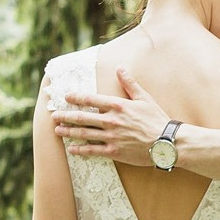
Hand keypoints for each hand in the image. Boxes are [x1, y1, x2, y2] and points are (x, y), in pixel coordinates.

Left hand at [53, 69, 168, 164]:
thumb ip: (129, 83)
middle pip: (82, 117)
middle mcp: (111, 120)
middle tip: (54, 116)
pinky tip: (71, 149)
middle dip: (66, 116)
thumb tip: (120, 68)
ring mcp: (111, 137)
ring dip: (69, 131)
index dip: (76, 97)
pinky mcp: (114, 151)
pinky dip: (80, 150)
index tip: (66, 97)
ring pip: (84, 133)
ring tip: (57, 130)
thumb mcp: (144, 98)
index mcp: (117, 105)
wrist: (166, 142)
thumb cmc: (156, 119)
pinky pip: (93, 150)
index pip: (91, 99)